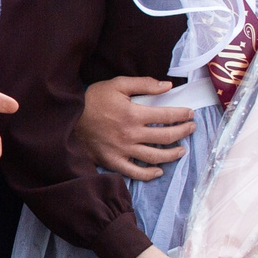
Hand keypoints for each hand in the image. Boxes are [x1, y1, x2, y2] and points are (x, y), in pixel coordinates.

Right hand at [78, 77, 194, 180]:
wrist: (66, 119)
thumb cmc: (92, 100)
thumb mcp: (117, 84)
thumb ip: (144, 84)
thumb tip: (167, 86)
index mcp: (134, 114)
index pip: (167, 116)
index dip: (183, 114)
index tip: (190, 114)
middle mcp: (131, 134)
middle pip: (166, 137)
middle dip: (184, 132)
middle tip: (191, 128)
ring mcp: (123, 150)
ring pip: (155, 157)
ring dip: (173, 154)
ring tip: (181, 150)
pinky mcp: (113, 162)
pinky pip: (135, 173)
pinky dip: (150, 174)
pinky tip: (159, 171)